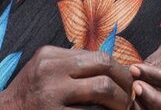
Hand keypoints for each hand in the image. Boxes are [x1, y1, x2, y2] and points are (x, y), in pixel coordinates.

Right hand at [0, 45, 133, 109]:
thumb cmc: (29, 95)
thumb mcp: (44, 69)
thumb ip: (72, 64)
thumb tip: (111, 65)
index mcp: (50, 55)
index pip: (98, 55)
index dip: (119, 69)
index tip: (127, 81)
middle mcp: (50, 70)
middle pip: (104, 65)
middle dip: (124, 81)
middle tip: (131, 95)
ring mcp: (51, 94)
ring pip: (102, 89)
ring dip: (120, 100)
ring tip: (124, 107)